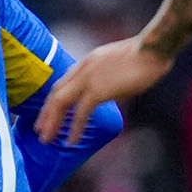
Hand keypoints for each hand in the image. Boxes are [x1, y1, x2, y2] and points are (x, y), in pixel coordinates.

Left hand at [33, 34, 170, 144]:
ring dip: (52, 123)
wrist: (152, 49)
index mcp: (87, 62)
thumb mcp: (119, 62)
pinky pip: (81, 113)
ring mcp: (88, 79)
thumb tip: (112, 86)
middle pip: (56, 93)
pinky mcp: (98, 90)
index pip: (63, 82)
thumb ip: (109, 73)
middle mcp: (83, 70)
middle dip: (46, 113)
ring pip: (61, 103)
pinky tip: (71, 141)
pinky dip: (74, 128)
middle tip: (39, 130)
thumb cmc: (145, 55)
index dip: (53, 99)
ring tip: (46, 140)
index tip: (47, 112)